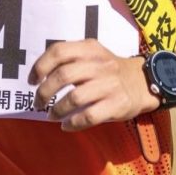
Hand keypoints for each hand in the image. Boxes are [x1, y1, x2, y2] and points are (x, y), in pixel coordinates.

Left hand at [29, 40, 156, 130]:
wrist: (144, 82)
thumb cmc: (108, 70)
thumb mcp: (92, 55)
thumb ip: (70, 59)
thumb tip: (38, 76)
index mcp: (90, 48)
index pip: (58, 51)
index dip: (40, 66)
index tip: (32, 81)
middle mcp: (100, 64)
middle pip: (63, 75)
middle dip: (44, 92)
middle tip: (37, 103)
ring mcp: (110, 84)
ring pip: (74, 98)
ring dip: (57, 110)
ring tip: (51, 115)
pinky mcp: (117, 104)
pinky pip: (89, 116)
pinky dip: (73, 123)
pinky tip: (66, 126)